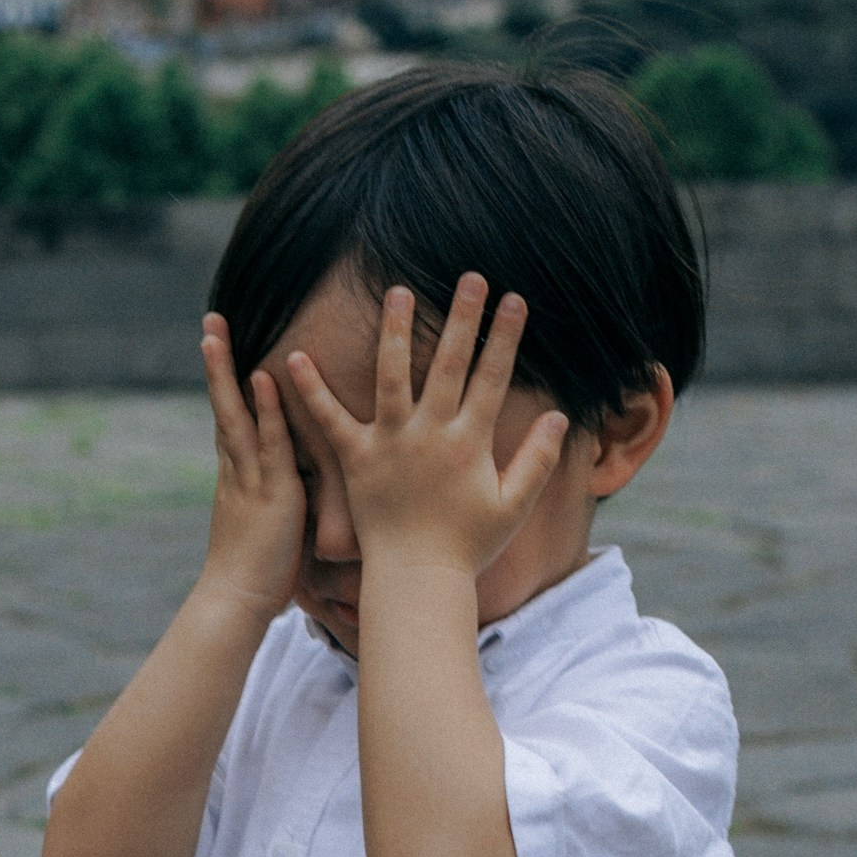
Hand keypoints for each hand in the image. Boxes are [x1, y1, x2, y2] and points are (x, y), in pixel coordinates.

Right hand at [195, 312, 306, 627]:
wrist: (236, 606)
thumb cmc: (256, 580)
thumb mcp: (268, 533)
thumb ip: (277, 508)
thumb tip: (290, 502)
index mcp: (238, 479)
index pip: (231, 423)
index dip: (226, 387)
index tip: (220, 351)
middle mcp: (237, 472)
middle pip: (224, 407)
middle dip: (216, 364)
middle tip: (210, 323)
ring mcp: (250, 481)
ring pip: (234, 415)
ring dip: (224, 372)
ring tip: (215, 330)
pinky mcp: (271, 495)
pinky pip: (268, 444)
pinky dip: (263, 410)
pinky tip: (261, 377)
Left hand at [285, 276, 569, 580]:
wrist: (416, 580)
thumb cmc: (467, 548)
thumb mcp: (513, 506)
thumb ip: (538, 460)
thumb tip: (562, 417)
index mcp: (470, 441)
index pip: (493, 377)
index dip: (505, 337)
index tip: (515, 298)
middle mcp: (431, 434)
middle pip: (449, 364)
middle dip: (463, 317)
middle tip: (470, 276)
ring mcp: (391, 444)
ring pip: (393, 376)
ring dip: (395, 331)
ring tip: (396, 290)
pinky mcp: (356, 460)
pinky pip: (330, 420)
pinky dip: (312, 390)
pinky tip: (294, 358)